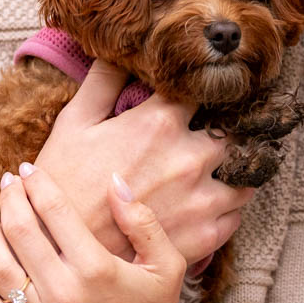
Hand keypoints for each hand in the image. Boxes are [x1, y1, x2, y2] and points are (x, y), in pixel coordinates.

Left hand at [0, 164, 189, 302]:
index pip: (55, 211)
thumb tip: (114, 180)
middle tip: (5, 182)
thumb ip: (143, 221)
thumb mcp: (166, 265)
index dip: (37, 184)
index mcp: (97, 268)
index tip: (27, 169)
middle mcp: (65, 294)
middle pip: (21, 232)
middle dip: (9, 198)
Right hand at [32, 60, 250, 264]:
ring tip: (220, 171)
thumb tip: (118, 50)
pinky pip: (235, 216)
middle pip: (232, 132)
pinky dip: (227, 208)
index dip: (202, 91)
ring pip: (244, 176)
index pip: (203, 92)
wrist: (59, 252)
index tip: (202, 95)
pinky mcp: (205, 237)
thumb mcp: (74, 122)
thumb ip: (103, 81)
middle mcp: (191, 157)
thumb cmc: (62, 183)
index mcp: (161, 122)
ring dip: (234, 171)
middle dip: (225, 131)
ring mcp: (202, 200)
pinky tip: (210, 205)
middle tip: (214, 135)